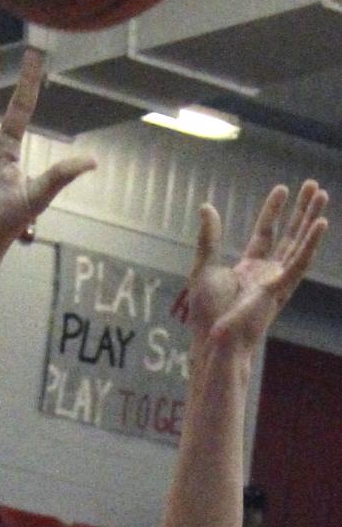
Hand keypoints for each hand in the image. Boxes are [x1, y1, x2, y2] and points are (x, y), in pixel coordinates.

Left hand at [187, 181, 327, 351]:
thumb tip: (207, 207)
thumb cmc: (207, 314)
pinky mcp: (280, 289)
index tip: (282, 189)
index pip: (266, 233)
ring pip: (300, 244)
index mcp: (250, 270)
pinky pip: (300, 263)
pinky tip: (322, 223)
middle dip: (301, 210)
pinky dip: (311, 243)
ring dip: (311, 219)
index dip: (273, 211)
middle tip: (314, 186)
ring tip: (323, 194)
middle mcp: (267, 274)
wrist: (213, 340)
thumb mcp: (204, 267)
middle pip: (289, 235)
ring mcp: (276, 282)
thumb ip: (209, 238)